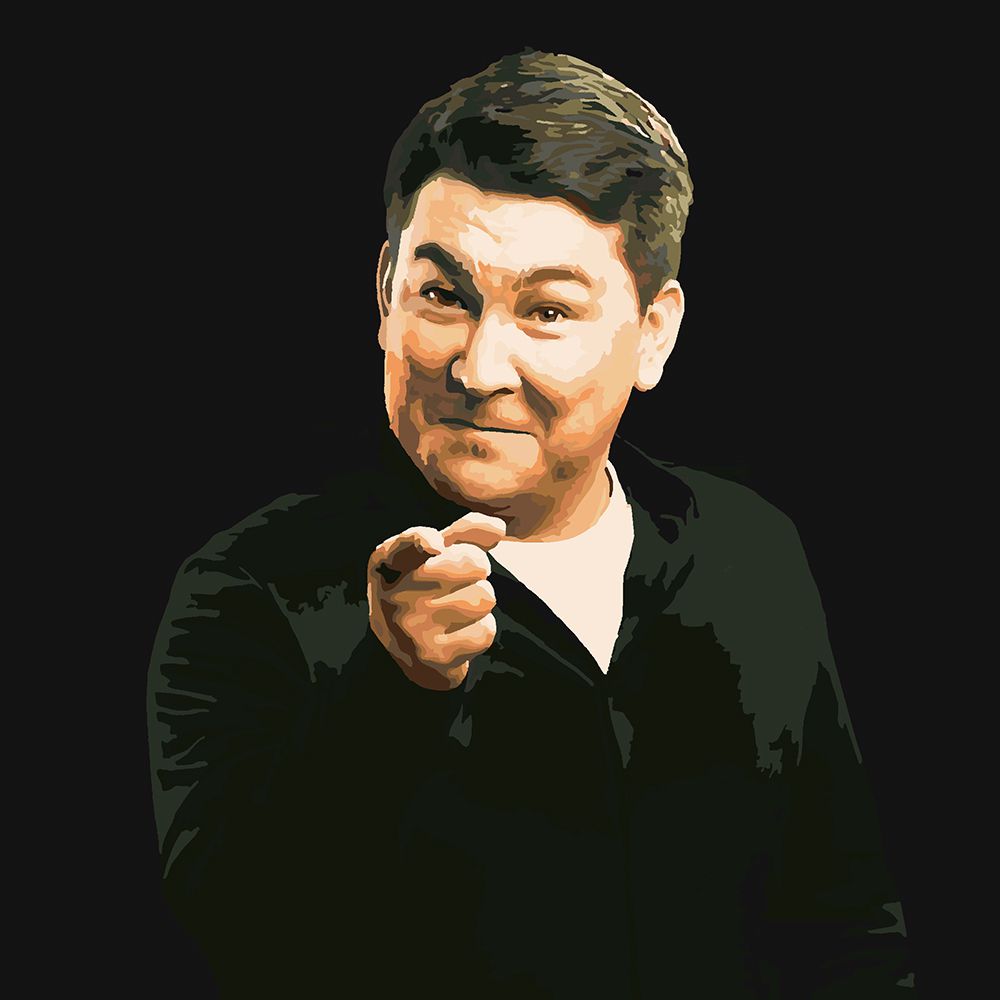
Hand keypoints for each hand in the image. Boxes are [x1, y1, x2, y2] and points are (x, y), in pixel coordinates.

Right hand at [366, 512, 506, 689]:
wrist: (410, 657)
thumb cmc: (425, 594)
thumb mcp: (432, 557)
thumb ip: (463, 534)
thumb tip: (499, 527)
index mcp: (388, 564)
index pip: (407, 544)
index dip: (422, 541)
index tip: (435, 545)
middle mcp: (395, 596)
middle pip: (473, 563)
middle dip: (479, 570)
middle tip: (460, 583)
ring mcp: (413, 628)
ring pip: (485, 598)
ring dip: (481, 603)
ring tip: (457, 611)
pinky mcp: (435, 656)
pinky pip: (486, 631)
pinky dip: (481, 632)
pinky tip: (458, 636)